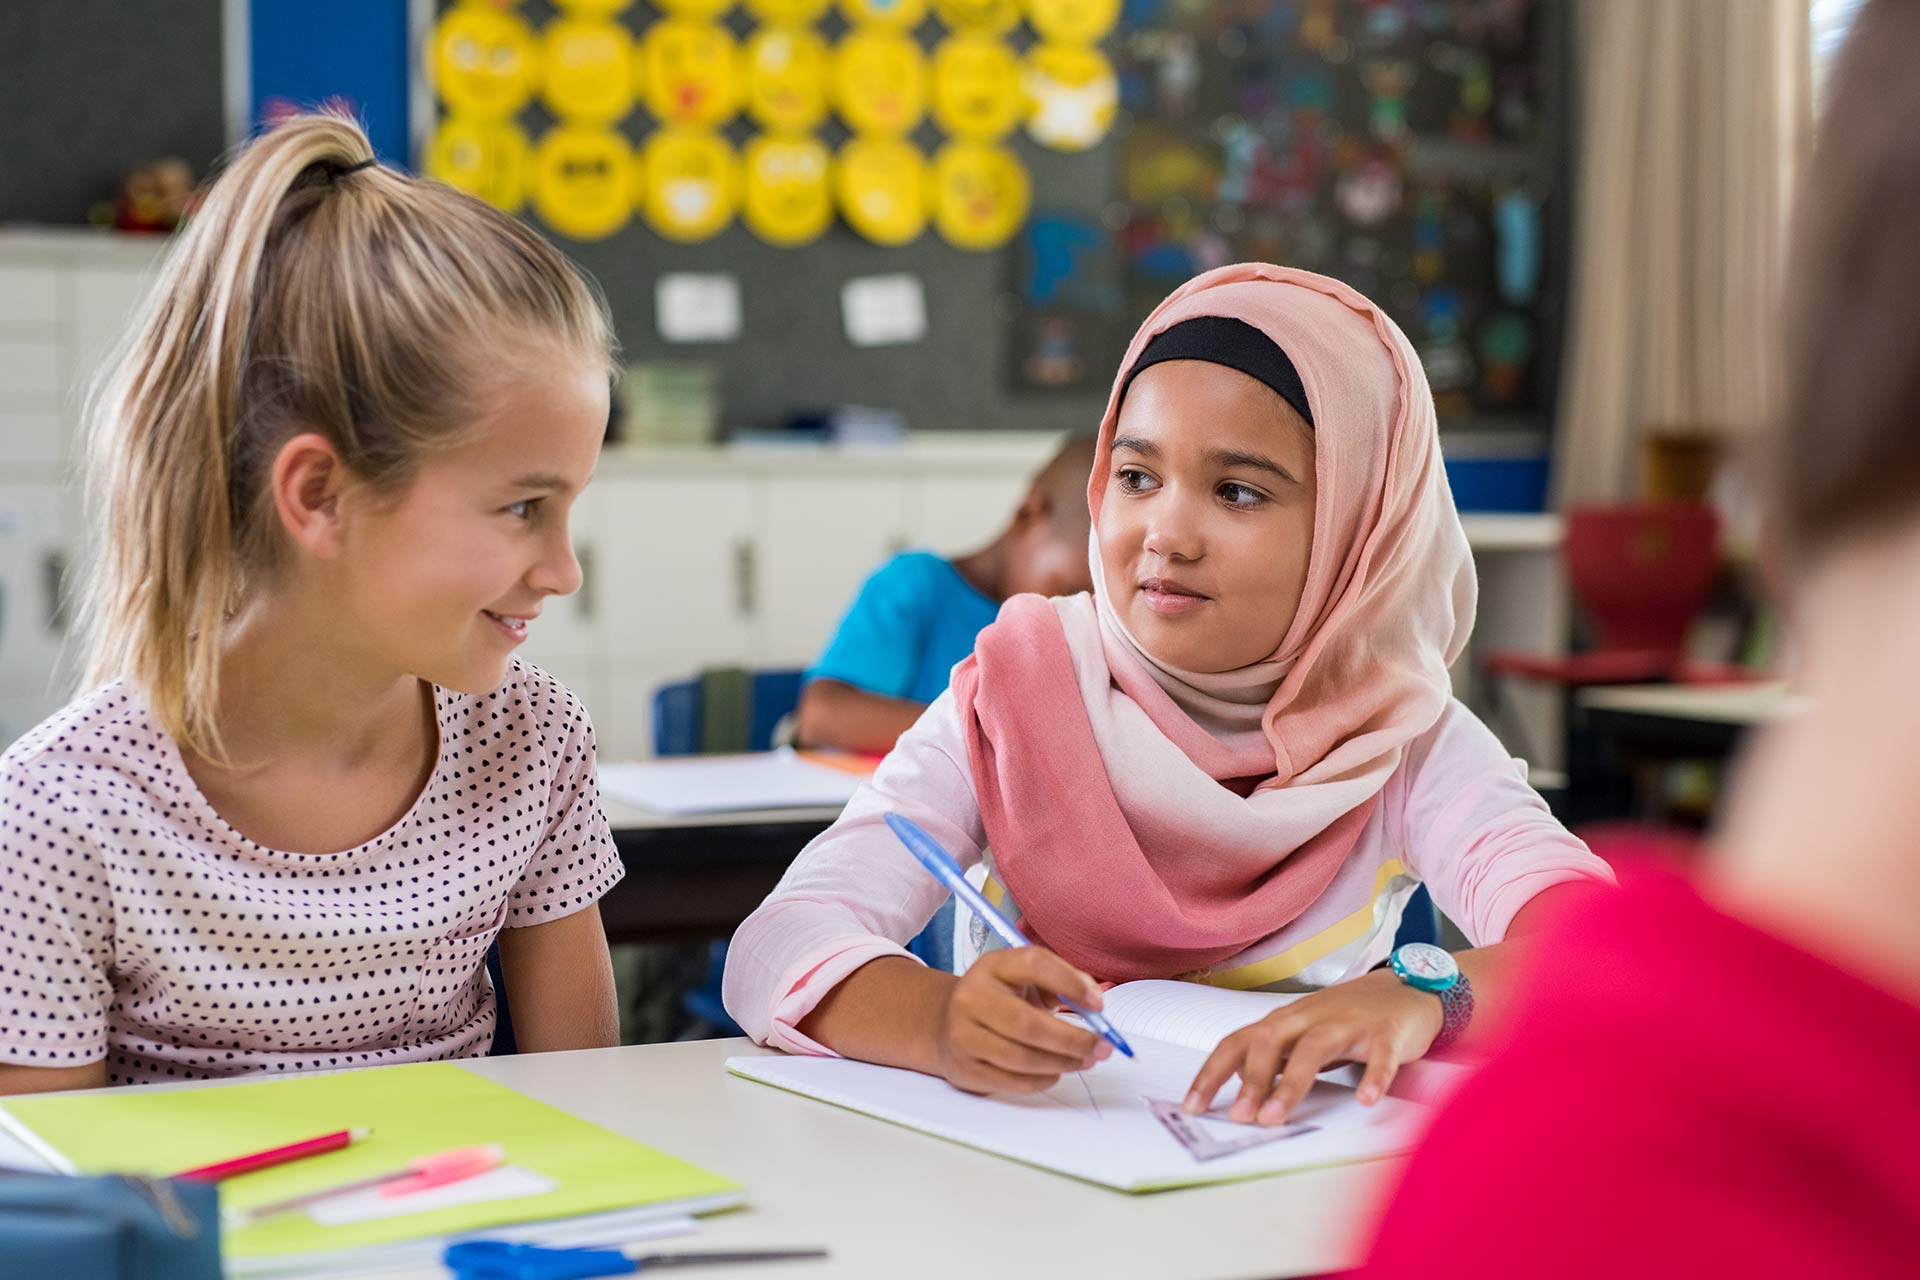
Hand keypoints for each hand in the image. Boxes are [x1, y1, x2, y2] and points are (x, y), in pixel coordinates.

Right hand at [931, 947, 1111, 1094]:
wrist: (944, 1023)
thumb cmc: (1000, 999)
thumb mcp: (1024, 978)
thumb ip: (1061, 982)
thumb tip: (1096, 1003)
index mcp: (992, 966)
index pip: (1033, 964)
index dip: (1069, 982)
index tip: (1098, 1004)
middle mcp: (971, 997)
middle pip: (1027, 1023)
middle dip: (1072, 1039)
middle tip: (1103, 1047)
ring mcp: (963, 1035)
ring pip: (1021, 1057)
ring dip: (1062, 1063)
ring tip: (1085, 1061)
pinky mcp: (964, 1068)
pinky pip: (1011, 1081)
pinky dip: (1041, 1080)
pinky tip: (1056, 1072)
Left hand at [1184, 969, 1443, 1125]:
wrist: (1406, 990)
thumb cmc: (1346, 1017)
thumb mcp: (1302, 1033)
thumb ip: (1274, 1059)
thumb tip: (1236, 1093)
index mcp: (1284, 1020)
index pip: (1237, 1042)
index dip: (1212, 1073)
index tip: (1192, 1106)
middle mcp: (1310, 1017)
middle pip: (1269, 1041)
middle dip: (1250, 1079)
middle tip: (1238, 1117)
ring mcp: (1348, 1023)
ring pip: (1313, 1049)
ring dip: (1291, 1084)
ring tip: (1275, 1117)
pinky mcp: (1386, 1034)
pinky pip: (1379, 1056)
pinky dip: (1373, 1077)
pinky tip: (1366, 1100)